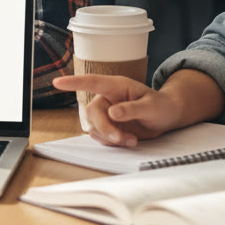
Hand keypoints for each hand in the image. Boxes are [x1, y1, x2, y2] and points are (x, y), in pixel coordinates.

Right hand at [53, 74, 182, 146]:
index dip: (74, 82)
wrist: (166, 117)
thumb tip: (112, 112)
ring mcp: (106, 113)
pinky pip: (101, 136)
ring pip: (95, 127)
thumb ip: (132, 109)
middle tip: (120, 139)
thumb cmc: (161, 106)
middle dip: (104, 128)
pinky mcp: (108, 126)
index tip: (57, 82)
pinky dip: (113, 142)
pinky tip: (128, 140)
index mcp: (116, 86)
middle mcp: (107, 99)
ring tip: (132, 140)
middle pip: (92, 112)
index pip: (92, 82)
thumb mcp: (152, 106)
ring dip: (110, 137)